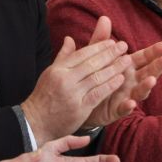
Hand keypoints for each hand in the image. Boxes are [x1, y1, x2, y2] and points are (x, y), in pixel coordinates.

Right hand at [21, 16, 132, 143]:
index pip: (82, 54)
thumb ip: (63, 56)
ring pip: (97, 77)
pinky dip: (110, 85)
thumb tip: (70, 38)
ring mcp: (72, 94)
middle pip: (91, 63)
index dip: (99, 47)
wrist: (34, 122)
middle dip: (110, 54)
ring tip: (127, 60)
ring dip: (114, 68)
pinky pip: (98, 93)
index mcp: (58, 69)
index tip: (112, 42)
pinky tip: (120, 79)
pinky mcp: (79, 108)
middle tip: (124, 46)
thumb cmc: (44, 97)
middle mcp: (65, 79)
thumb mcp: (50, 73)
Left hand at [80, 16, 161, 127]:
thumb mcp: (96, 56)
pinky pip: (124, 108)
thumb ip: (101, 39)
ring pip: (140, 91)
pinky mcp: (117, 109)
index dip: (154, 52)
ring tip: (151, 80)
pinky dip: (128, 106)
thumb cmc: (93, 75)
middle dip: (158, 66)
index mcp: (128, 66)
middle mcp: (131, 81)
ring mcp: (127, 95)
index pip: (144, 57)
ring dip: (146, 86)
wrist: (79, 99)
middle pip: (148, 72)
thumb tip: (104, 17)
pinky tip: (131, 103)